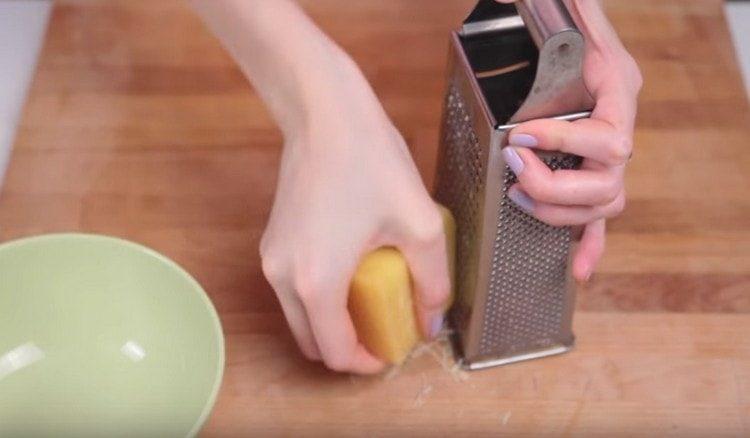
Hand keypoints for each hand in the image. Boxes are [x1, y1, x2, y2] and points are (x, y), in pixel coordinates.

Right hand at [192, 0, 449, 373]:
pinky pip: (294, 289)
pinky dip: (319, 298)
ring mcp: (272, 259)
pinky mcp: (272, 241)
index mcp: (316, 282)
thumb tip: (433, 321)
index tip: (392, 350)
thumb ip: (433, 281)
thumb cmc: (371, 163)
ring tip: (371, 300)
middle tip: (383, 330)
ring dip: (333, 323)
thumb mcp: (419, 224)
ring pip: (300, 317)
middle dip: (349, 347)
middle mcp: (283, 278)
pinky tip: (352, 270)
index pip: (337, 353)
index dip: (368, 363)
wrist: (325, 114)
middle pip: (312, 343)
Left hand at [496, 0, 641, 280]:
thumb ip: (568, 19)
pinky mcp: (589, 172)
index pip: (607, 138)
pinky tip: (579, 268)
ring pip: (602, 204)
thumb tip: (539, 15)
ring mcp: (606, 156)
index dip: (565, 144)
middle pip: (606, 182)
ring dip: (559, 210)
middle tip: (513, 163)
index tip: (520, 137)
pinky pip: (598, 217)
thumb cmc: (559, 19)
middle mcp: (618, 128)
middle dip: (554, 183)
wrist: (558, 27)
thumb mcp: (571, 14)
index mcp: (618, 92)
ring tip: (519, 194)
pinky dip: (590, 243)